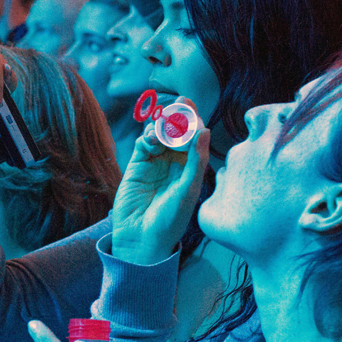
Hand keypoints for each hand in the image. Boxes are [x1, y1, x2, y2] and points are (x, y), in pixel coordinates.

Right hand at [111, 98, 209, 264]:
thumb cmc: (170, 221)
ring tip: (163, 125)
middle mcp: (174, 165)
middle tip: (179, 102)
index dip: (194, 122)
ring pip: (159, 136)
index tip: (192, 107)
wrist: (142, 239)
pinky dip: (146, 138)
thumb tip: (205, 130)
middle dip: (177, 117)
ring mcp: (155, 165)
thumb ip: (196, 160)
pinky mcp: (137, 167)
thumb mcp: (187, 190)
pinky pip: (143, 145)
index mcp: (190, 170)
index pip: (194, 140)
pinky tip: (150, 141)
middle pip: (176, 133)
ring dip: (161, 126)